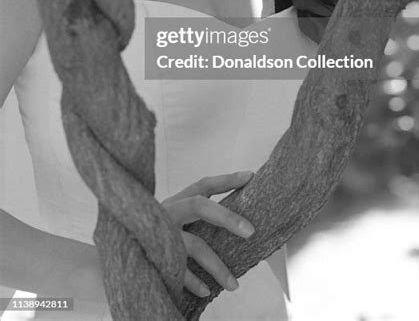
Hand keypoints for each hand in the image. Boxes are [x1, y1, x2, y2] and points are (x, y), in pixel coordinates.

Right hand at [162, 171, 254, 297]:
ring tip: (234, 285)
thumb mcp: (174, 218)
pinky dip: (193, 281)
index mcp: (176, 201)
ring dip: (217, 266)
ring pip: (194, 245)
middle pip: (199, 206)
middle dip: (227, 216)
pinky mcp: (154, 255)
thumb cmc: (155, 233)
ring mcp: (161, 233)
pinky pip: (178, 269)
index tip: (250, 176)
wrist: (118, 249)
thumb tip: (235, 221)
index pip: (203, 185)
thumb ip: (196, 216)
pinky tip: (206, 290)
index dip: (226, 180)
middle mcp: (168, 212)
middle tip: (251, 231)